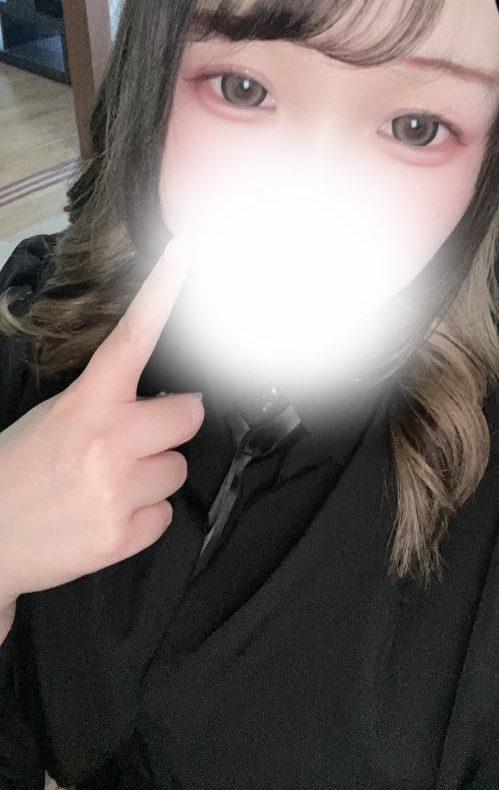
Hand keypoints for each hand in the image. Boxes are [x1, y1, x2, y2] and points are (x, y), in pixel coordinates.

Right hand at [0, 233, 203, 602]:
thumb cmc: (17, 471)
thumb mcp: (52, 417)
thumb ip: (105, 401)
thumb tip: (158, 401)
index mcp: (84, 403)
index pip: (134, 337)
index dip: (163, 290)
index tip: (186, 252)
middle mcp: (107, 443)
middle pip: (190, 415)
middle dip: (170, 425)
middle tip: (136, 438)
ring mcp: (117, 492)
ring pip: (178, 469)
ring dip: (153, 474)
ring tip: (109, 483)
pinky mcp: (123, 537)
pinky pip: (165, 514)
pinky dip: (143, 515)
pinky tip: (108, 514)